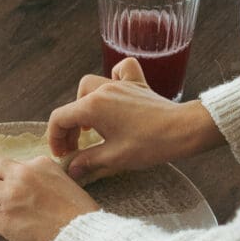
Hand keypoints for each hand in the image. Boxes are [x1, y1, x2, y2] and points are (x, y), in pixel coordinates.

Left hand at [0, 155, 98, 240]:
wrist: (84, 239)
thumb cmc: (81, 219)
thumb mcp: (67, 186)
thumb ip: (46, 182)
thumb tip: (31, 193)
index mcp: (41, 164)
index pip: (12, 164)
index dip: (10, 179)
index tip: (14, 193)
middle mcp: (24, 174)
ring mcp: (12, 195)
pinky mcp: (4, 217)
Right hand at [48, 57, 223, 179]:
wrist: (183, 130)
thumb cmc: (150, 144)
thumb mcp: (114, 158)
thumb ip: (87, 161)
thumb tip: (71, 169)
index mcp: (93, 107)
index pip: (60, 118)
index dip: (55, 138)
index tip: (63, 154)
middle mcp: (103, 90)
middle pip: (74, 103)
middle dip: (69, 126)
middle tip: (76, 147)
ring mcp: (121, 84)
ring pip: (91, 85)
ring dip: (85, 104)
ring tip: (91, 125)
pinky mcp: (138, 85)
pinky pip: (121, 70)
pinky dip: (114, 78)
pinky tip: (115, 92)